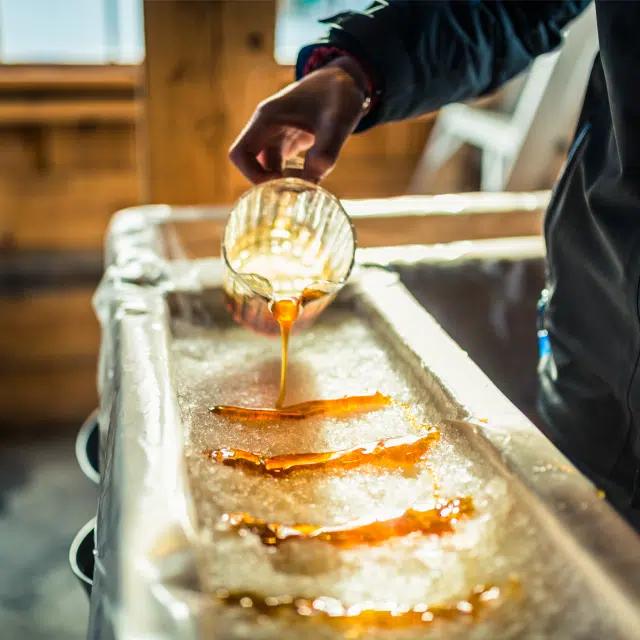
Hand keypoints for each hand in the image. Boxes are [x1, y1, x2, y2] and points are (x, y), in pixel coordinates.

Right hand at [229, 58, 368, 183]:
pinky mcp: (288, 142)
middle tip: (295, 192)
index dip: (252, 175)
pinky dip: (291, 177)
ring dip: (281, 182)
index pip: (240, 154)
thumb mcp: (339, 121)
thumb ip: (327, 150)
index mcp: (267, 119)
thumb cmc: (340, 94)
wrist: (347, 80)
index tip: (278, 183)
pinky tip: (311, 181)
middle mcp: (266, 127)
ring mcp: (276, 135)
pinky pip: (280, 166)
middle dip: (268, 183)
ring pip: (266, 168)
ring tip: (307, 187)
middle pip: (250, 165)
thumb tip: (312, 180)